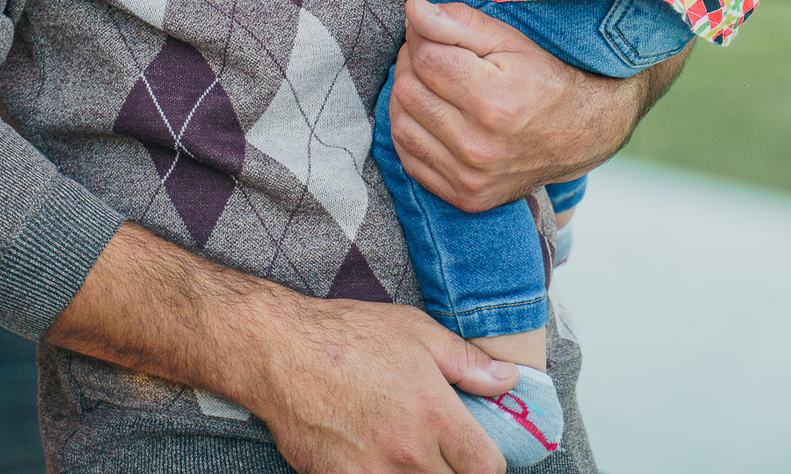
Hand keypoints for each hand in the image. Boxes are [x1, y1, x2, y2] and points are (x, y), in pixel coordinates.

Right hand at [48, 222, 514, 473]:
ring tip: (408, 453)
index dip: (490, 461)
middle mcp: (409, 453)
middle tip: (440, 450)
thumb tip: (509, 380)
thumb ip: (467, 362)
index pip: (488, 467)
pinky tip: (375, 456)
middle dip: (452, 469)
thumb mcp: (417, 332)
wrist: (281, 353)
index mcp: (435, 414)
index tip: (479, 451)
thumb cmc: (349, 334)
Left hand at [388, 0, 692, 211]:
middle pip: (408, 91)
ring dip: (407, 95)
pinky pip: (409, 158)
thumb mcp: (509, 39)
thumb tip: (412, 10)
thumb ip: (458, 23)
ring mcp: (470, 178)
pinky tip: (430, 112)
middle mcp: (478, 147)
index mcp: (493, 101)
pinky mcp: (465, 198)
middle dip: (412, 62)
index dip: (421, 35)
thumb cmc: (544, 76)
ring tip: (430, 80)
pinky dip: (411, 130)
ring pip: (401, 125)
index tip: (431, 27)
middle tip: (431, 50)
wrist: (581, 134)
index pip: (425, 58)